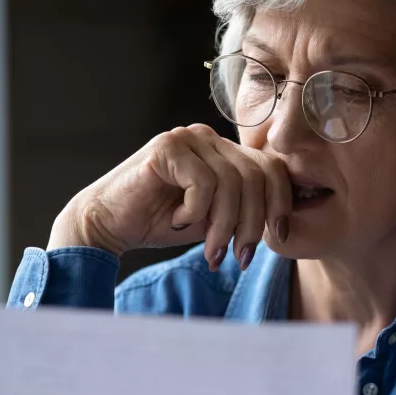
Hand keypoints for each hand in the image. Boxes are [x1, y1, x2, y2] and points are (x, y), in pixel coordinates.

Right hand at [48, 124, 291, 270]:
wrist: (107, 225)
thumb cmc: (161, 223)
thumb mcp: (216, 219)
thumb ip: (246, 211)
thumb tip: (288, 223)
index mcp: (224, 150)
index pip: (272, 168)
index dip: (280, 204)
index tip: (279, 238)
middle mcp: (208, 137)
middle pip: (256, 176)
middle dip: (252, 224)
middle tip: (237, 256)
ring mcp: (187, 138)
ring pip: (232, 183)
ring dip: (224, 226)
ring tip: (210, 250)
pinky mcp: (166, 147)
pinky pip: (203, 183)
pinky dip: (195, 212)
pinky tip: (177, 221)